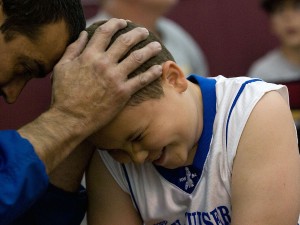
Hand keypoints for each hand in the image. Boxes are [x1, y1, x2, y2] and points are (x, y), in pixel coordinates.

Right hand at [51, 18, 161, 134]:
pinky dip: (152, 73)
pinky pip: (141, 80)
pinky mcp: (123, 93)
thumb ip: (73, 49)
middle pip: (125, 42)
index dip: (115, 24)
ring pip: (137, 58)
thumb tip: (84, 34)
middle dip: (137, 34)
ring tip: (157, 46)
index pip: (105, 32)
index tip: (123, 22)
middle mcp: (104, 64)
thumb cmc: (64, 94)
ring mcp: (115, 78)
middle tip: (144, 32)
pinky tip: (158, 68)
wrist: (70, 119)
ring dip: (149, 50)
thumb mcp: (62, 67)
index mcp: (89, 56)